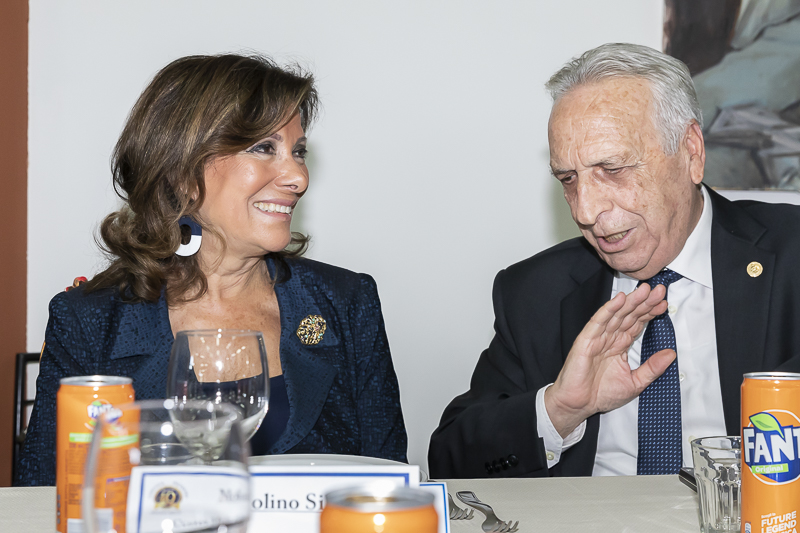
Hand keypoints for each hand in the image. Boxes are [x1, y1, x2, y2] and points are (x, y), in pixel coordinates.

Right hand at [544, 283, 674, 436]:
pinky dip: (608, 309)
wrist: (579, 405)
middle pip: (629, 315)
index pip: (637, 324)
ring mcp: (598, 337)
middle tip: (658, 291)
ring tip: (645, 291)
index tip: (664, 304)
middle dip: (644, 302)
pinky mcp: (586, 340)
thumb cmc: (600, 394)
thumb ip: (652, 368)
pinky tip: (619, 300)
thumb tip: (671, 354)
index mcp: (620, 345)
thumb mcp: (635, 383)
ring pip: (617, 315)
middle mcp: (610, 338)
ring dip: (631, 302)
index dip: (650, 313)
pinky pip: (599, 321)